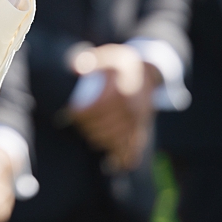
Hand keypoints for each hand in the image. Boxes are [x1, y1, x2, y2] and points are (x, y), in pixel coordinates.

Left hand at [68, 44, 158, 170]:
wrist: (150, 71)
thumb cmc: (123, 64)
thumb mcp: (108, 56)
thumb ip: (91, 60)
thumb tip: (76, 68)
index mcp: (121, 94)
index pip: (96, 111)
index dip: (80, 115)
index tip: (72, 113)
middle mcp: (131, 110)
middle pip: (103, 128)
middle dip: (87, 129)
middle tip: (80, 126)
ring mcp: (138, 121)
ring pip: (115, 140)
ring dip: (100, 141)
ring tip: (91, 137)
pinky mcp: (143, 128)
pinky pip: (134, 148)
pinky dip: (123, 159)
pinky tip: (112, 166)